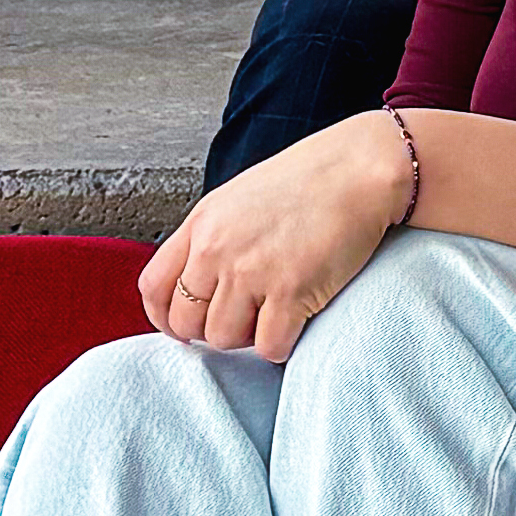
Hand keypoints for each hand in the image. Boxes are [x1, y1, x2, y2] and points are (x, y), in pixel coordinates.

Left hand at [141, 110, 408, 360]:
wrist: (361, 169)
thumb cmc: (309, 182)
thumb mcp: (239, 199)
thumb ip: (211, 238)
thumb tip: (198, 286)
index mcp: (202, 224)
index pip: (153, 288)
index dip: (167, 317)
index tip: (186, 324)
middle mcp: (218, 249)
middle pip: (186, 322)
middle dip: (211, 330)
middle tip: (243, 317)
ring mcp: (253, 271)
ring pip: (224, 339)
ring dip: (248, 336)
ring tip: (274, 313)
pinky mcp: (292, 290)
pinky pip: (269, 346)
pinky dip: (282, 344)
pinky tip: (297, 321)